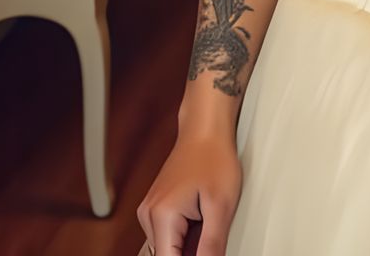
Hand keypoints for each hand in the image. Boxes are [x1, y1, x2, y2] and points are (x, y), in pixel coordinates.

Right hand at [136, 130, 242, 255]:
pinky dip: (185, 235)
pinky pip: (168, 235)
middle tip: (208, 228)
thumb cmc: (213, 156)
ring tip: (206, 221)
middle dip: (190, 252)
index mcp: (161, 217)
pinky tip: (200, 218)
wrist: (205, 127)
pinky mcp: (156, 208)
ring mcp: (150, 211)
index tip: (205, 251)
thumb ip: (212, 245)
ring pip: (168, 247)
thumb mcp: (221, 205)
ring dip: (188, 245)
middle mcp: (148, 216)